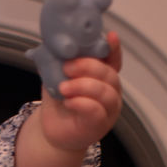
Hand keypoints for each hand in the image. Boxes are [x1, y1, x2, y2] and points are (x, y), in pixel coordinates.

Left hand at [39, 33, 122, 153]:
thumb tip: (52, 45)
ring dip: (83, 86)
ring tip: (63, 87)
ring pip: (106, 93)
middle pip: (110, 74)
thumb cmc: (59, 102)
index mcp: (103, 77)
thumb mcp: (57, 76)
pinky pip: (97, 111)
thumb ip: (60, 61)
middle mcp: (111, 92)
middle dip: (89, 67)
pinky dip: (82, 103)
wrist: (53, 130)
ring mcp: (108, 110)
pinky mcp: (99, 126)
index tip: (111, 36)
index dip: (114, 49)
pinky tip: (68, 101)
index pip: (114, 60)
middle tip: (67, 67)